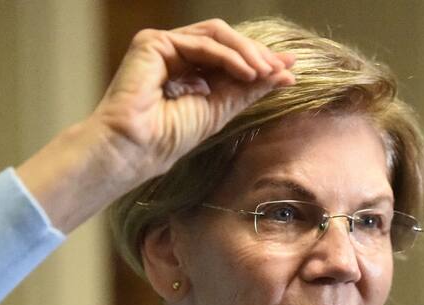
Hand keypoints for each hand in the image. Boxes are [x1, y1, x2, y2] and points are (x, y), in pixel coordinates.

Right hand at [17, 19, 294, 233]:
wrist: (135, 150)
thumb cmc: (167, 139)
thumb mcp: (219, 110)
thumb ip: (247, 89)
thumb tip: (284, 73)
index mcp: (188, 73)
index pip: (229, 58)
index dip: (259, 62)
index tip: (288, 73)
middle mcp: (175, 56)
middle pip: (225, 42)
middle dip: (257, 54)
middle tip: (282, 70)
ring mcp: (163, 47)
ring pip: (217, 35)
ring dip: (248, 53)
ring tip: (267, 72)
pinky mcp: (153, 43)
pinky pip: (202, 43)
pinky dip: (230, 56)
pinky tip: (248, 72)